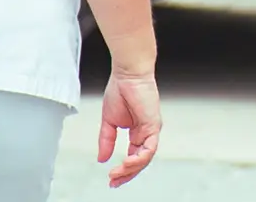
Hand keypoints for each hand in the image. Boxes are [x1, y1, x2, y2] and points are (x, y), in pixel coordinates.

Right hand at [98, 69, 160, 187]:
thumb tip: (102, 158)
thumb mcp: (108, 121)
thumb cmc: (120, 90)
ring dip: (131, 169)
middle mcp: (146, 132)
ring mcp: (151, 129)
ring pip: (145, 158)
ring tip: (117, 174)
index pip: (133, 156)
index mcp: (137, 131)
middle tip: (114, 182)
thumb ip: (106, 141)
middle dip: (127, 174)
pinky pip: (149, 148)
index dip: (123, 170)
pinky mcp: (154, 125)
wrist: (127, 74)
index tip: (112, 178)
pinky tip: (127, 163)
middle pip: (140, 161)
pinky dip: (138, 158)